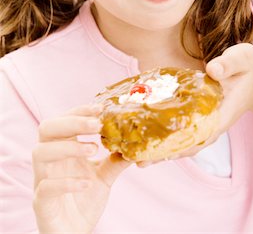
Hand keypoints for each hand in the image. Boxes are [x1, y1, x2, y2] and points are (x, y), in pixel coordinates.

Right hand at [32, 104, 131, 233]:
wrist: (75, 233)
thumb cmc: (84, 200)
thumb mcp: (104, 176)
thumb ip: (116, 159)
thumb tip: (135, 143)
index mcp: (62, 149)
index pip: (63, 120)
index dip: (79, 111)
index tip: (100, 108)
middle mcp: (49, 160)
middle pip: (46, 128)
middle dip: (71, 122)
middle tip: (97, 124)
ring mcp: (41, 180)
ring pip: (40, 152)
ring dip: (68, 147)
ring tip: (93, 150)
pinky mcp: (41, 202)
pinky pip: (45, 186)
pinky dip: (66, 182)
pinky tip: (86, 183)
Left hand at [138, 43, 252, 165]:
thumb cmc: (247, 67)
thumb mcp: (241, 60)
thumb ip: (228, 64)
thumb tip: (212, 70)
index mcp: (222, 114)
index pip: (199, 135)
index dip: (179, 145)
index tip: (158, 153)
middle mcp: (212, 124)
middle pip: (187, 145)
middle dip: (163, 153)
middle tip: (135, 160)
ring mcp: (206, 124)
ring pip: (182, 142)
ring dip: (160, 150)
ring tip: (134, 157)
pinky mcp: (200, 119)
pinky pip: (181, 132)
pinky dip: (165, 138)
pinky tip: (146, 139)